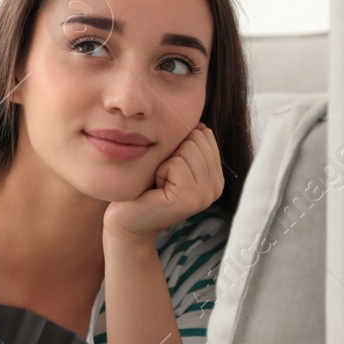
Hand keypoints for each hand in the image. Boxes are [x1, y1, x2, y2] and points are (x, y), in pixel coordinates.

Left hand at [103, 122, 223, 240]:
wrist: (127, 220)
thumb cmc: (145, 187)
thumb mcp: (171, 161)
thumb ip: (188, 143)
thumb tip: (198, 123)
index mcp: (216, 176)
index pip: (204, 134)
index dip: (179, 145)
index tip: (169, 169)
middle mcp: (216, 187)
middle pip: (196, 139)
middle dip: (172, 153)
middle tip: (162, 178)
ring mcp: (205, 196)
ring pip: (187, 149)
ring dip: (165, 163)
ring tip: (159, 184)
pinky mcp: (189, 200)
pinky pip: (176, 164)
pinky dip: (160, 171)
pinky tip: (156, 190)